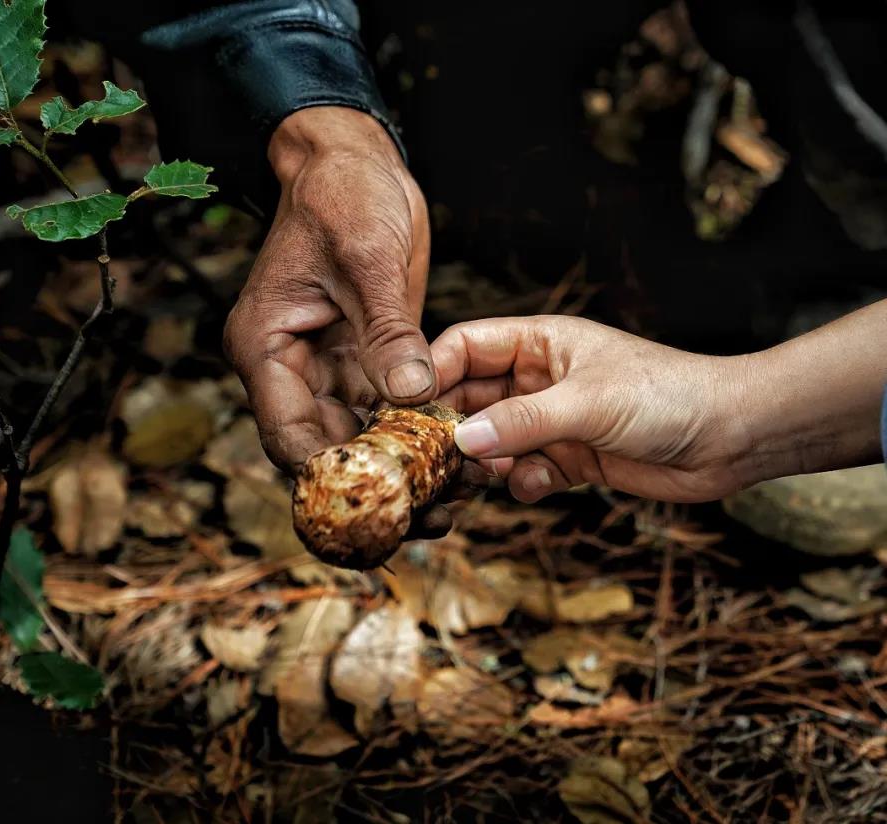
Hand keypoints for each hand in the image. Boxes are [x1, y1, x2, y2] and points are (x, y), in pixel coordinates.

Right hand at [224, 107, 434, 471]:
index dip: (328, 472)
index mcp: (266, 346)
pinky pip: (382, 412)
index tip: (377, 502)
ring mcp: (326, 367)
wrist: (357, 166)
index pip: (286, 431)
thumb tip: (412, 397)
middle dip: (369, 483)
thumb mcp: (366, 259)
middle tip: (423, 515)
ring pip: (355, 437)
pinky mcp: (361, 359)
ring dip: (395, 466)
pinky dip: (410, 435)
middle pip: (322, 447)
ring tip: (446, 498)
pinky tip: (448, 458)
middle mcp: (290, 366)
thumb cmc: (344, 197)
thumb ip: (387, 331)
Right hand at [431, 316, 754, 502]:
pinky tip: (538, 484)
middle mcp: (537, 379)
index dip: (432, 372)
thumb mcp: (589, 402)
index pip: (465, 347)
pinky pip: (522, 471)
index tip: (406, 407)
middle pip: (469, 398)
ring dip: (485, 461)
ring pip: (492, 440)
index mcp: (539, 343)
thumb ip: (523, 422)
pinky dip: (521, 482)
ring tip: (486, 475)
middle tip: (432, 457)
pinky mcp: (569, 457)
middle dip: (452, 427)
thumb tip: (462, 440)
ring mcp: (551, 420)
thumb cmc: (668, 396)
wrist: (731, 438)